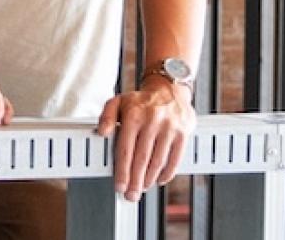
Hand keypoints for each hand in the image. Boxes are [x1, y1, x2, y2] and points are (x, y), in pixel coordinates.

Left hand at [95, 79, 194, 199]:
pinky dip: (167, 173)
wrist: (169, 89)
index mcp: (134, 115)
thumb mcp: (118, 102)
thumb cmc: (141, 101)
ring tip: (142, 187)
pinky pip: (175, 158)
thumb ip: (106, 116)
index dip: (122, 171)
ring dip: (149, 179)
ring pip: (158, 161)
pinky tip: (160, 179)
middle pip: (142, 159)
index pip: (126, 149)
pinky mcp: (183, 132)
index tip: (119, 186)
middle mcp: (152, 120)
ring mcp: (169, 127)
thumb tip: (101, 132)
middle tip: (131, 195)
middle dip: (135, 181)